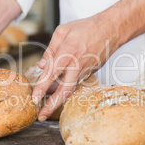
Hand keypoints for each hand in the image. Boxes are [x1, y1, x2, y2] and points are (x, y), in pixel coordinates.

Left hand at [32, 0, 144, 120]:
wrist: (110, 30)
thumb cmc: (85, 28)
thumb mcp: (62, 31)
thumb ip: (50, 49)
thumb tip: (41, 66)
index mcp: (68, 52)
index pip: (52, 74)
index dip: (42, 87)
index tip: (34, 98)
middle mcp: (77, 65)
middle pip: (64, 90)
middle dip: (52, 106)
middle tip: (41, 116)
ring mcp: (85, 71)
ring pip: (70, 90)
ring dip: (57, 100)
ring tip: (45, 108)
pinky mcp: (89, 73)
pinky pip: (74, 84)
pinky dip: (64, 90)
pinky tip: (54, 91)